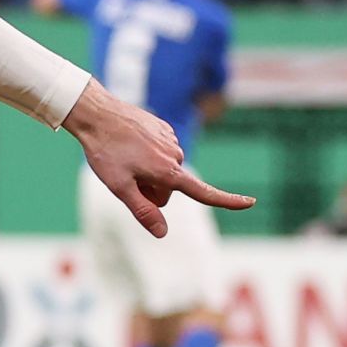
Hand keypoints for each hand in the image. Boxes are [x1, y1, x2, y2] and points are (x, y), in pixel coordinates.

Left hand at [62, 79, 254, 236]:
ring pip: (163, 170)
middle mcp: (175, 155)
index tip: (250, 202)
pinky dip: (146, 154)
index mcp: (168, 172)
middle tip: (125, 176)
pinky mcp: (163, 128)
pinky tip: (128, 144)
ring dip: (147, 171)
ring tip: (123, 157)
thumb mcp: (119, 186)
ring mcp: (170, 140)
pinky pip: (158, 152)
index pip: (203, 192)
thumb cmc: (104, 152)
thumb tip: (163, 234)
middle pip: (169, 189)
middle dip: (151, 190)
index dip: (227, 200)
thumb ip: (143, 211)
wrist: (96, 113)